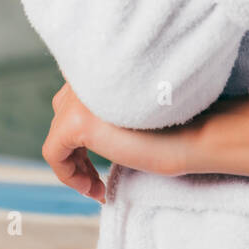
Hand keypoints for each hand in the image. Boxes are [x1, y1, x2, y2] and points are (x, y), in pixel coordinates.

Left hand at [41, 81, 198, 202]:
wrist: (195, 133)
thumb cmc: (176, 123)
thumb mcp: (132, 106)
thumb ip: (107, 101)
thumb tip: (81, 125)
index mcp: (102, 61)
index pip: (76, 92)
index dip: (83, 127)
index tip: (100, 155)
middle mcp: (86, 72)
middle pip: (63, 110)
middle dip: (77, 145)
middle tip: (98, 173)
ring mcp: (79, 94)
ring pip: (58, 132)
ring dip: (74, 161)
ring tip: (97, 183)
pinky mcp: (77, 120)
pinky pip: (53, 153)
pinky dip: (67, 174)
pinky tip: (94, 188)